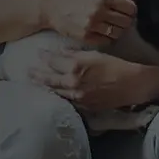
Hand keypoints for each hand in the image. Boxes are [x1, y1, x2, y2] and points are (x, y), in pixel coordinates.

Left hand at [28, 50, 158, 110]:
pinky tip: (53, 93)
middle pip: (49, 78)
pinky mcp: (83, 105)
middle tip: (27, 71)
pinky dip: (57, 95)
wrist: (132, 85)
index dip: (44, 56)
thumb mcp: (95, 54)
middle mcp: (73, 82)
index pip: (53, 61)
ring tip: (34, 83)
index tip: (37, 53)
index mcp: (76, 66)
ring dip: (44, 86)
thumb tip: (61, 52)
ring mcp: (77, 96)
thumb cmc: (117, 65)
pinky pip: (66, 100)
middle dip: (37, 74)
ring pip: (55, 91)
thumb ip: (75, 54)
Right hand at [40, 0, 135, 46]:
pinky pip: (106, 41)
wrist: (52, 7)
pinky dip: (107, 38)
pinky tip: (102, 32)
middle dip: (125, 20)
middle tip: (119, 18)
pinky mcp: (86, 37)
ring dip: (117, 30)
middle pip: (126, 22)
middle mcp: (99, 12)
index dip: (131, 9)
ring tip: (110, 25)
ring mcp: (92, 26)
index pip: (130, 8)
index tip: (126, 10)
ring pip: (118, 33)